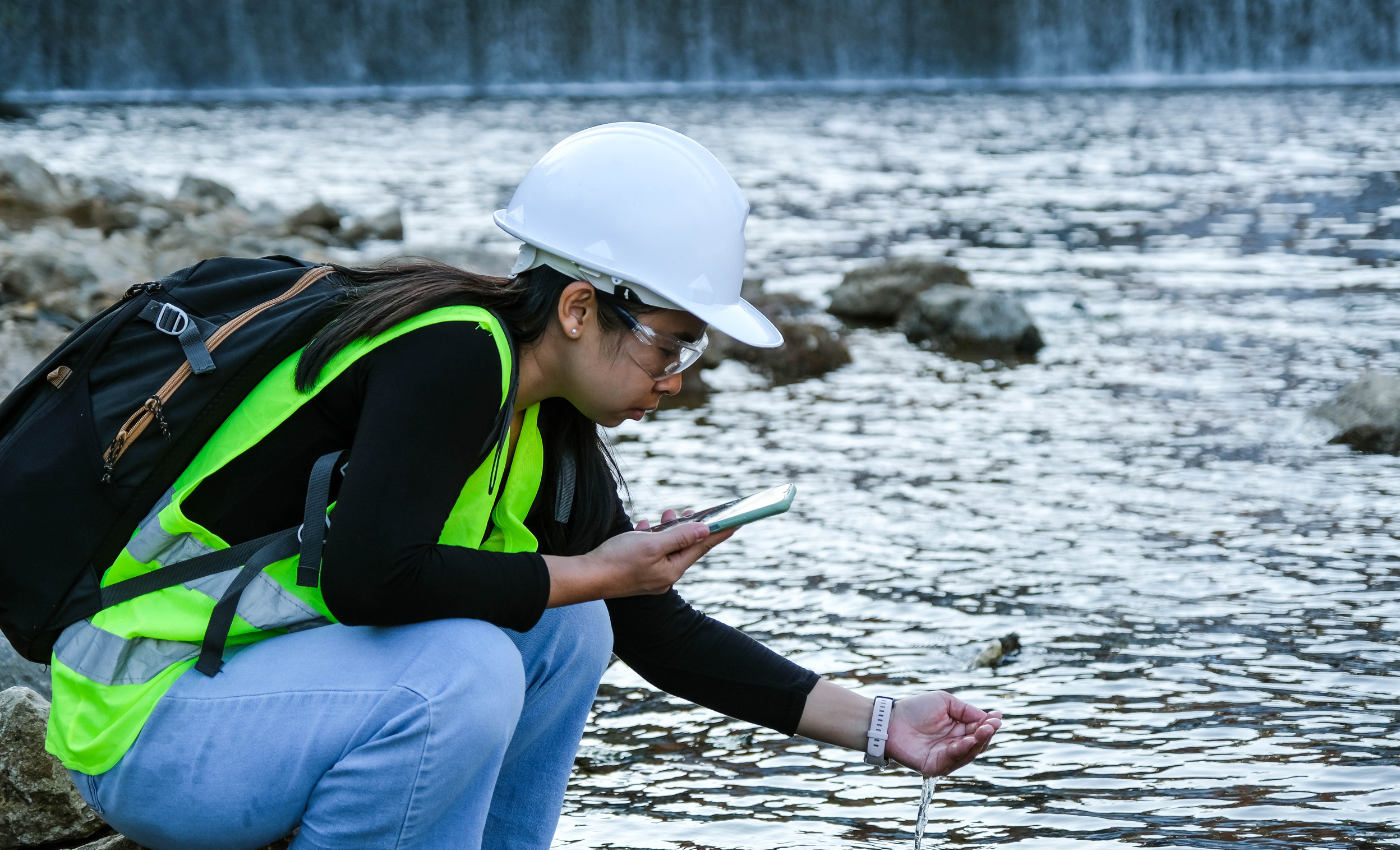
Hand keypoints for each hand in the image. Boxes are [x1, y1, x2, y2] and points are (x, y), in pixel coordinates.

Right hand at [544, 508, 733, 605]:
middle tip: (694, 510)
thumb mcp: (652, 544)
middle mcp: (665, 575)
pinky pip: (651, 552)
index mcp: (672, 569)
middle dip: (690, 527)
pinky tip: (644, 528)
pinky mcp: (637, 572)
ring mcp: (651, 575)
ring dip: (669, 530)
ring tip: (668, 513)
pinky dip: (651, 537)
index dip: (720, 532)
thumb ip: (680, 537)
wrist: (586, 577)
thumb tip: (705, 529)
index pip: (703, 547)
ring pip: (667, 548)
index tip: (737, 521)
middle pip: (686, 547)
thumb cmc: (617, 560)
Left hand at [885, 691, 1001, 776]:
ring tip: (984, 730)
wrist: (889, 720)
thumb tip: (990, 717)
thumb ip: (967, 710)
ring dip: (977, 743)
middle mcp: (954, 746)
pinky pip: (952, 760)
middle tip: (992, 725)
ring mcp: (945, 757)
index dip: (989, 725)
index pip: (978, 730)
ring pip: (968, 753)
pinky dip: (961, 750)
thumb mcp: (945, 702)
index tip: (997, 717)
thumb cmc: (915, 709)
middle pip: (977, 744)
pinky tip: (968, 740)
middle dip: (986, 734)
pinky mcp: (934, 766)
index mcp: (958, 731)